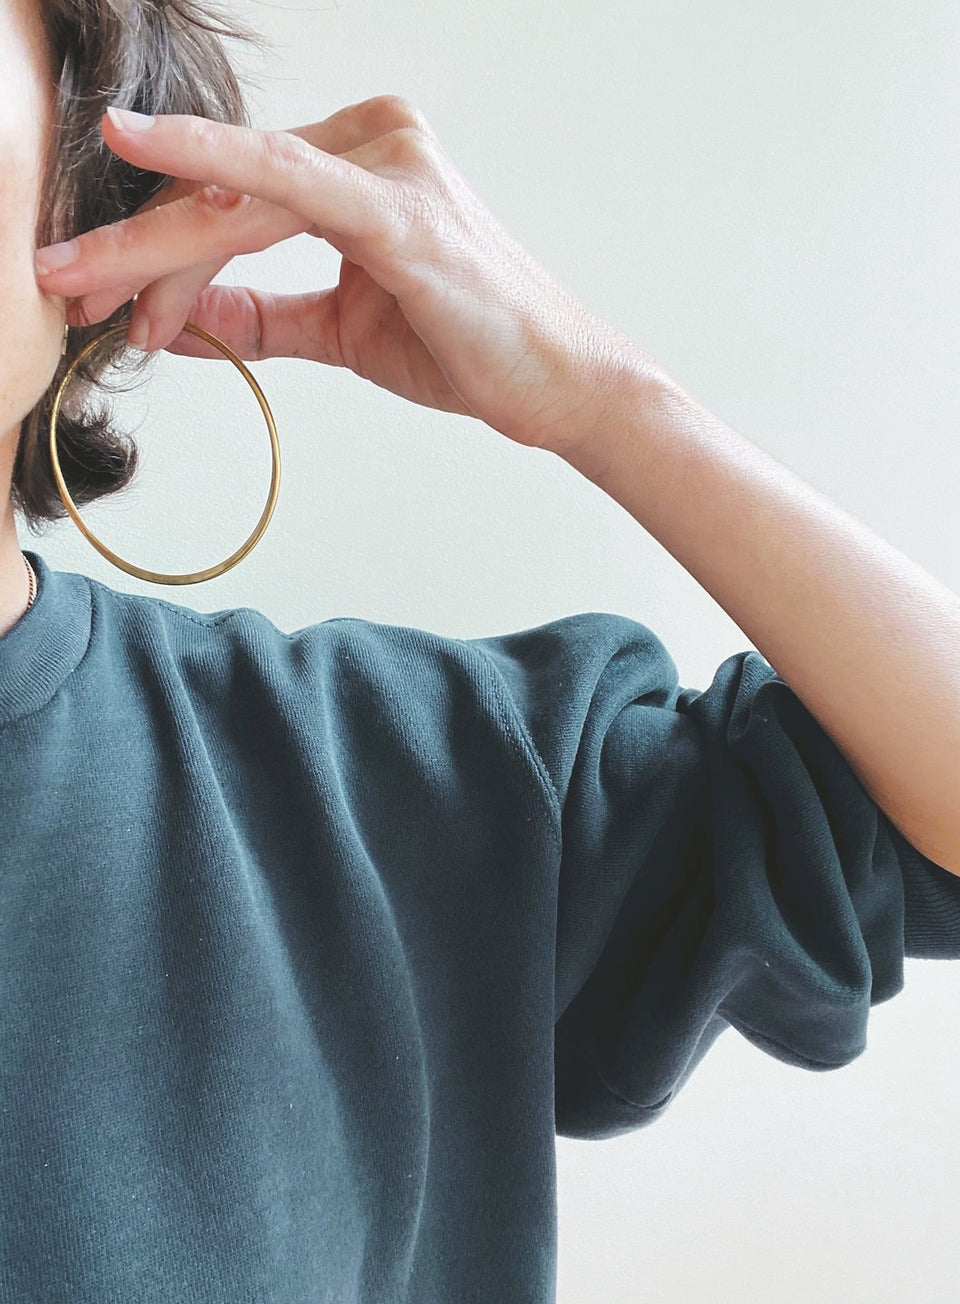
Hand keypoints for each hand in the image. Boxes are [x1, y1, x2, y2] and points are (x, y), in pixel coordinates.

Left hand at [34, 95, 642, 455]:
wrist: (553, 384)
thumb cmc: (466, 346)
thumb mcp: (344, 329)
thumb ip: (269, 315)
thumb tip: (191, 322)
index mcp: (357, 164)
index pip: (232, 202)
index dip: (155, 254)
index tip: (103, 304)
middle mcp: (369, 141)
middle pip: (221, 193)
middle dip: (132, 248)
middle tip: (60, 286)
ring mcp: (385, 162)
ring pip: (237, 196)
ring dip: (150, 245)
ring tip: (88, 292)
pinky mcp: (397, 205)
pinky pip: (286, 176)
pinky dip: (209, 159)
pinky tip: (136, 144)